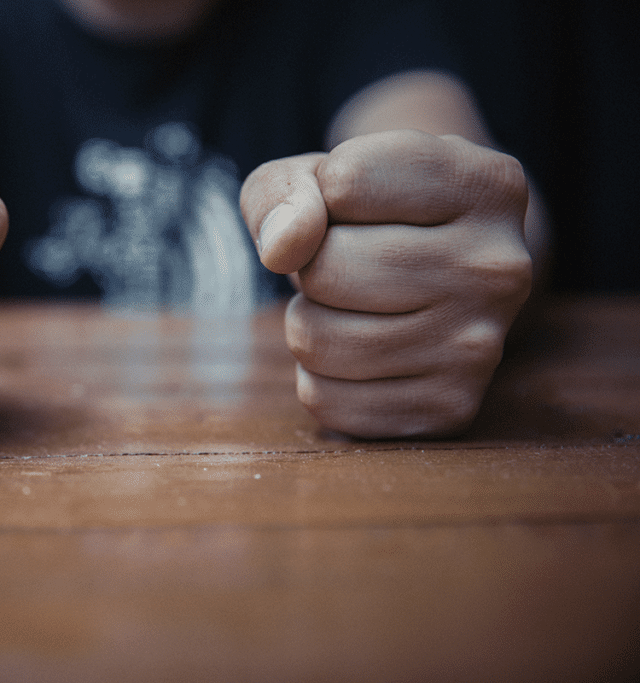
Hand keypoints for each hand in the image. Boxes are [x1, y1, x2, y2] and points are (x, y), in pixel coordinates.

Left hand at [240, 130, 531, 437]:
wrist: (446, 279)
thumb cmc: (371, 216)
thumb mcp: (322, 176)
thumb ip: (282, 191)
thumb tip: (282, 249)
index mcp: (486, 185)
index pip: (346, 183)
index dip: (322, 194)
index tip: (356, 202)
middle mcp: (499, 267)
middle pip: (327, 270)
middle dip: (310, 266)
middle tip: (349, 264)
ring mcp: (481, 346)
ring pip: (316, 339)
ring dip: (308, 321)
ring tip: (352, 306)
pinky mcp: (448, 408)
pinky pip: (323, 398)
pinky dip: (317, 376)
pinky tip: (358, 352)